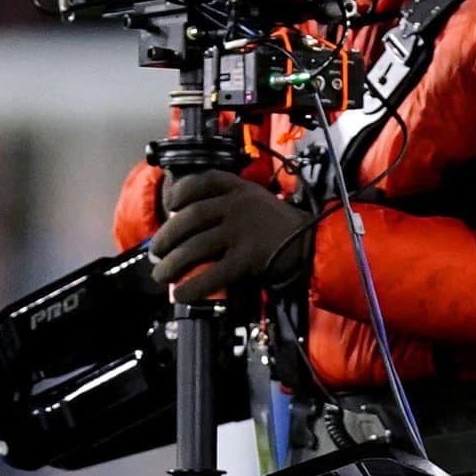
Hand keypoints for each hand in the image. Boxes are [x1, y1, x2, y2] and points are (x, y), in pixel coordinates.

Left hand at [150, 169, 312, 302]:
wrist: (318, 243)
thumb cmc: (286, 227)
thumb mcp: (260, 202)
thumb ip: (230, 206)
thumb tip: (190, 229)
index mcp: (242, 189)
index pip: (203, 181)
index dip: (180, 192)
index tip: (171, 205)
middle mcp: (239, 206)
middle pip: (190, 218)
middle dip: (166, 237)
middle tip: (157, 252)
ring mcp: (242, 232)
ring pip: (195, 248)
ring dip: (172, 265)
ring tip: (162, 275)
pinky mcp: (247, 259)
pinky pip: (211, 274)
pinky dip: (192, 287)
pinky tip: (182, 294)